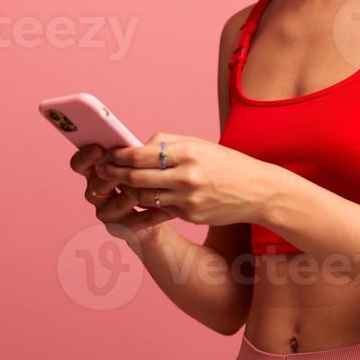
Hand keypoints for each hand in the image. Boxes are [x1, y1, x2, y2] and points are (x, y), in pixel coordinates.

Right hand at [70, 144, 173, 245]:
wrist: (155, 212)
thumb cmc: (146, 181)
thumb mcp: (140, 165)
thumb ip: (134, 156)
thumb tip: (138, 146)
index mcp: (95, 172)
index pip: (79, 164)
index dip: (85, 156)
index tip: (99, 149)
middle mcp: (95, 192)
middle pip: (99, 183)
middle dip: (118, 174)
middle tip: (134, 168)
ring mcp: (105, 212)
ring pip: (121, 200)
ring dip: (143, 192)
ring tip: (161, 185)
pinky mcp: (119, 229)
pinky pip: (138, 219)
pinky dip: (155, 212)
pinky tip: (169, 208)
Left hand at [93, 132, 275, 226]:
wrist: (257, 191)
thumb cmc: (226, 163)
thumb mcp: (199, 144)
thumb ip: (166, 143)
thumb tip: (135, 147)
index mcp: (187, 152)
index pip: (139, 154)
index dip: (117, 156)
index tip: (106, 155)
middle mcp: (186, 176)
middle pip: (135, 177)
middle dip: (113, 174)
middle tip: (102, 171)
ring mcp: (187, 199)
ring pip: (143, 196)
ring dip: (127, 190)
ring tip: (120, 183)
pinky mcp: (190, 216)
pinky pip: (160, 209)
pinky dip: (148, 203)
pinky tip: (141, 197)